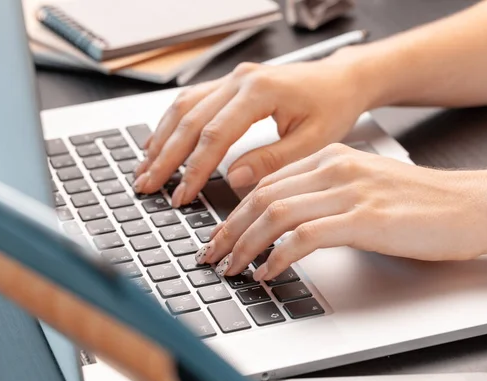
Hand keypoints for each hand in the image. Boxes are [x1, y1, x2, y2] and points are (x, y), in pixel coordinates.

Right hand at [133, 56, 370, 207]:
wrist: (341, 80)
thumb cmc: (332, 106)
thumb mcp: (312, 141)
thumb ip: (272, 159)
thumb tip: (233, 177)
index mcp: (260, 91)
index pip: (214, 134)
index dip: (194, 169)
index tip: (182, 195)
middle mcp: (240, 80)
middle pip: (189, 120)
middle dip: (166, 157)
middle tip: (148, 186)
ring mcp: (233, 79)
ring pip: (184, 107)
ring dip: (162, 139)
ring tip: (145, 168)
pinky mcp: (232, 85)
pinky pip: (193, 102)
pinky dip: (173, 124)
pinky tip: (161, 142)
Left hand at [194, 143, 486, 280]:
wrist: (473, 206)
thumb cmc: (423, 203)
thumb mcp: (365, 188)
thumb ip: (326, 197)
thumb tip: (287, 225)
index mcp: (332, 157)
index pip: (266, 182)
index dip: (235, 212)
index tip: (221, 236)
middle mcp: (335, 168)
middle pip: (261, 195)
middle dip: (229, 230)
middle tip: (213, 256)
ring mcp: (349, 191)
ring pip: (275, 213)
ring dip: (245, 244)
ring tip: (233, 268)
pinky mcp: (364, 219)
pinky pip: (304, 236)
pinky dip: (278, 256)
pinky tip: (270, 272)